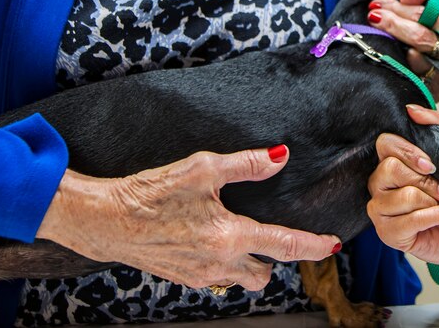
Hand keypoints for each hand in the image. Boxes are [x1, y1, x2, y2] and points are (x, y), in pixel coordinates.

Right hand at [38, 146, 340, 290]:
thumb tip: (280, 157)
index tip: (332, 244)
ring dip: (250, 263)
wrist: (106, 220)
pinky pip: (217, 279)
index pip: (285, 245)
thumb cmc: (150, 192)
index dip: (313, 245)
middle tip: (273, 232)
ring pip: (242, 280)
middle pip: (266, 271)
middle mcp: (219, 263)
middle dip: (275, 256)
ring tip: (242, 236)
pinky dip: (225, 265)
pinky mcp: (183, 278)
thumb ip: (246, 164)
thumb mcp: (203, 168)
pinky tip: (212, 240)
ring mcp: (200, 275)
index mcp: (229, 236)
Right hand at [366, 105, 438, 267]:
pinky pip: (408, 221)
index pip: (385, 144)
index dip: (408, 152)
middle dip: (425, 180)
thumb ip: (436, 128)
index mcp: (392, 161)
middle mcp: (380, 184)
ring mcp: (380, 210)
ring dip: (432, 200)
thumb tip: (412, 110)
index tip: (431, 164)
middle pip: (390, 169)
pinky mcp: (388, 234)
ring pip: (401, 197)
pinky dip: (436, 216)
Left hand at [367, 0, 438, 101]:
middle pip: (425, 35)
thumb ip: (413, 3)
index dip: (402, 7)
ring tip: (380, 33)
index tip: (378, 4)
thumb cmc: (417, 48)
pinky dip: (409, 66)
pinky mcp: (433, 94)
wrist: (414, 84)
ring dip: (399, 41)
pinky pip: (420, 79)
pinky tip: (398, 58)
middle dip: (396, 23)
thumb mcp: (414, 22)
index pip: (431, 14)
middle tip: (373, 17)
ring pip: (422, 54)